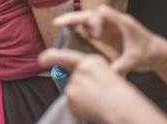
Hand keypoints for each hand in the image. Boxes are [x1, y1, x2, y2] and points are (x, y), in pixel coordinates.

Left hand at [40, 51, 159, 121]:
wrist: (125, 110)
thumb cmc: (123, 98)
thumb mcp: (108, 78)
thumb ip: (91, 76)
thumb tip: (78, 83)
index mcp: (94, 61)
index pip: (68, 56)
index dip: (51, 57)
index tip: (41, 60)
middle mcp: (81, 67)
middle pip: (73, 81)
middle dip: (79, 91)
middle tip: (96, 98)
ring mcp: (74, 80)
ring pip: (72, 93)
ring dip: (81, 101)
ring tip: (99, 104)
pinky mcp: (71, 94)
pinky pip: (72, 104)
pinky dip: (80, 110)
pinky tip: (93, 109)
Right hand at [45, 5, 166, 73]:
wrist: (158, 53)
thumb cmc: (149, 53)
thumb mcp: (135, 60)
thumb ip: (121, 66)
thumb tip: (108, 74)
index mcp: (121, 22)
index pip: (102, 13)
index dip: (93, 20)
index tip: (91, 34)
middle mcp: (112, 21)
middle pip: (89, 14)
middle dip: (73, 18)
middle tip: (57, 23)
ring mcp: (108, 27)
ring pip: (87, 21)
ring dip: (75, 24)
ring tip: (62, 30)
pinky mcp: (106, 34)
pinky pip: (89, 29)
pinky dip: (80, 32)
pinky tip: (72, 37)